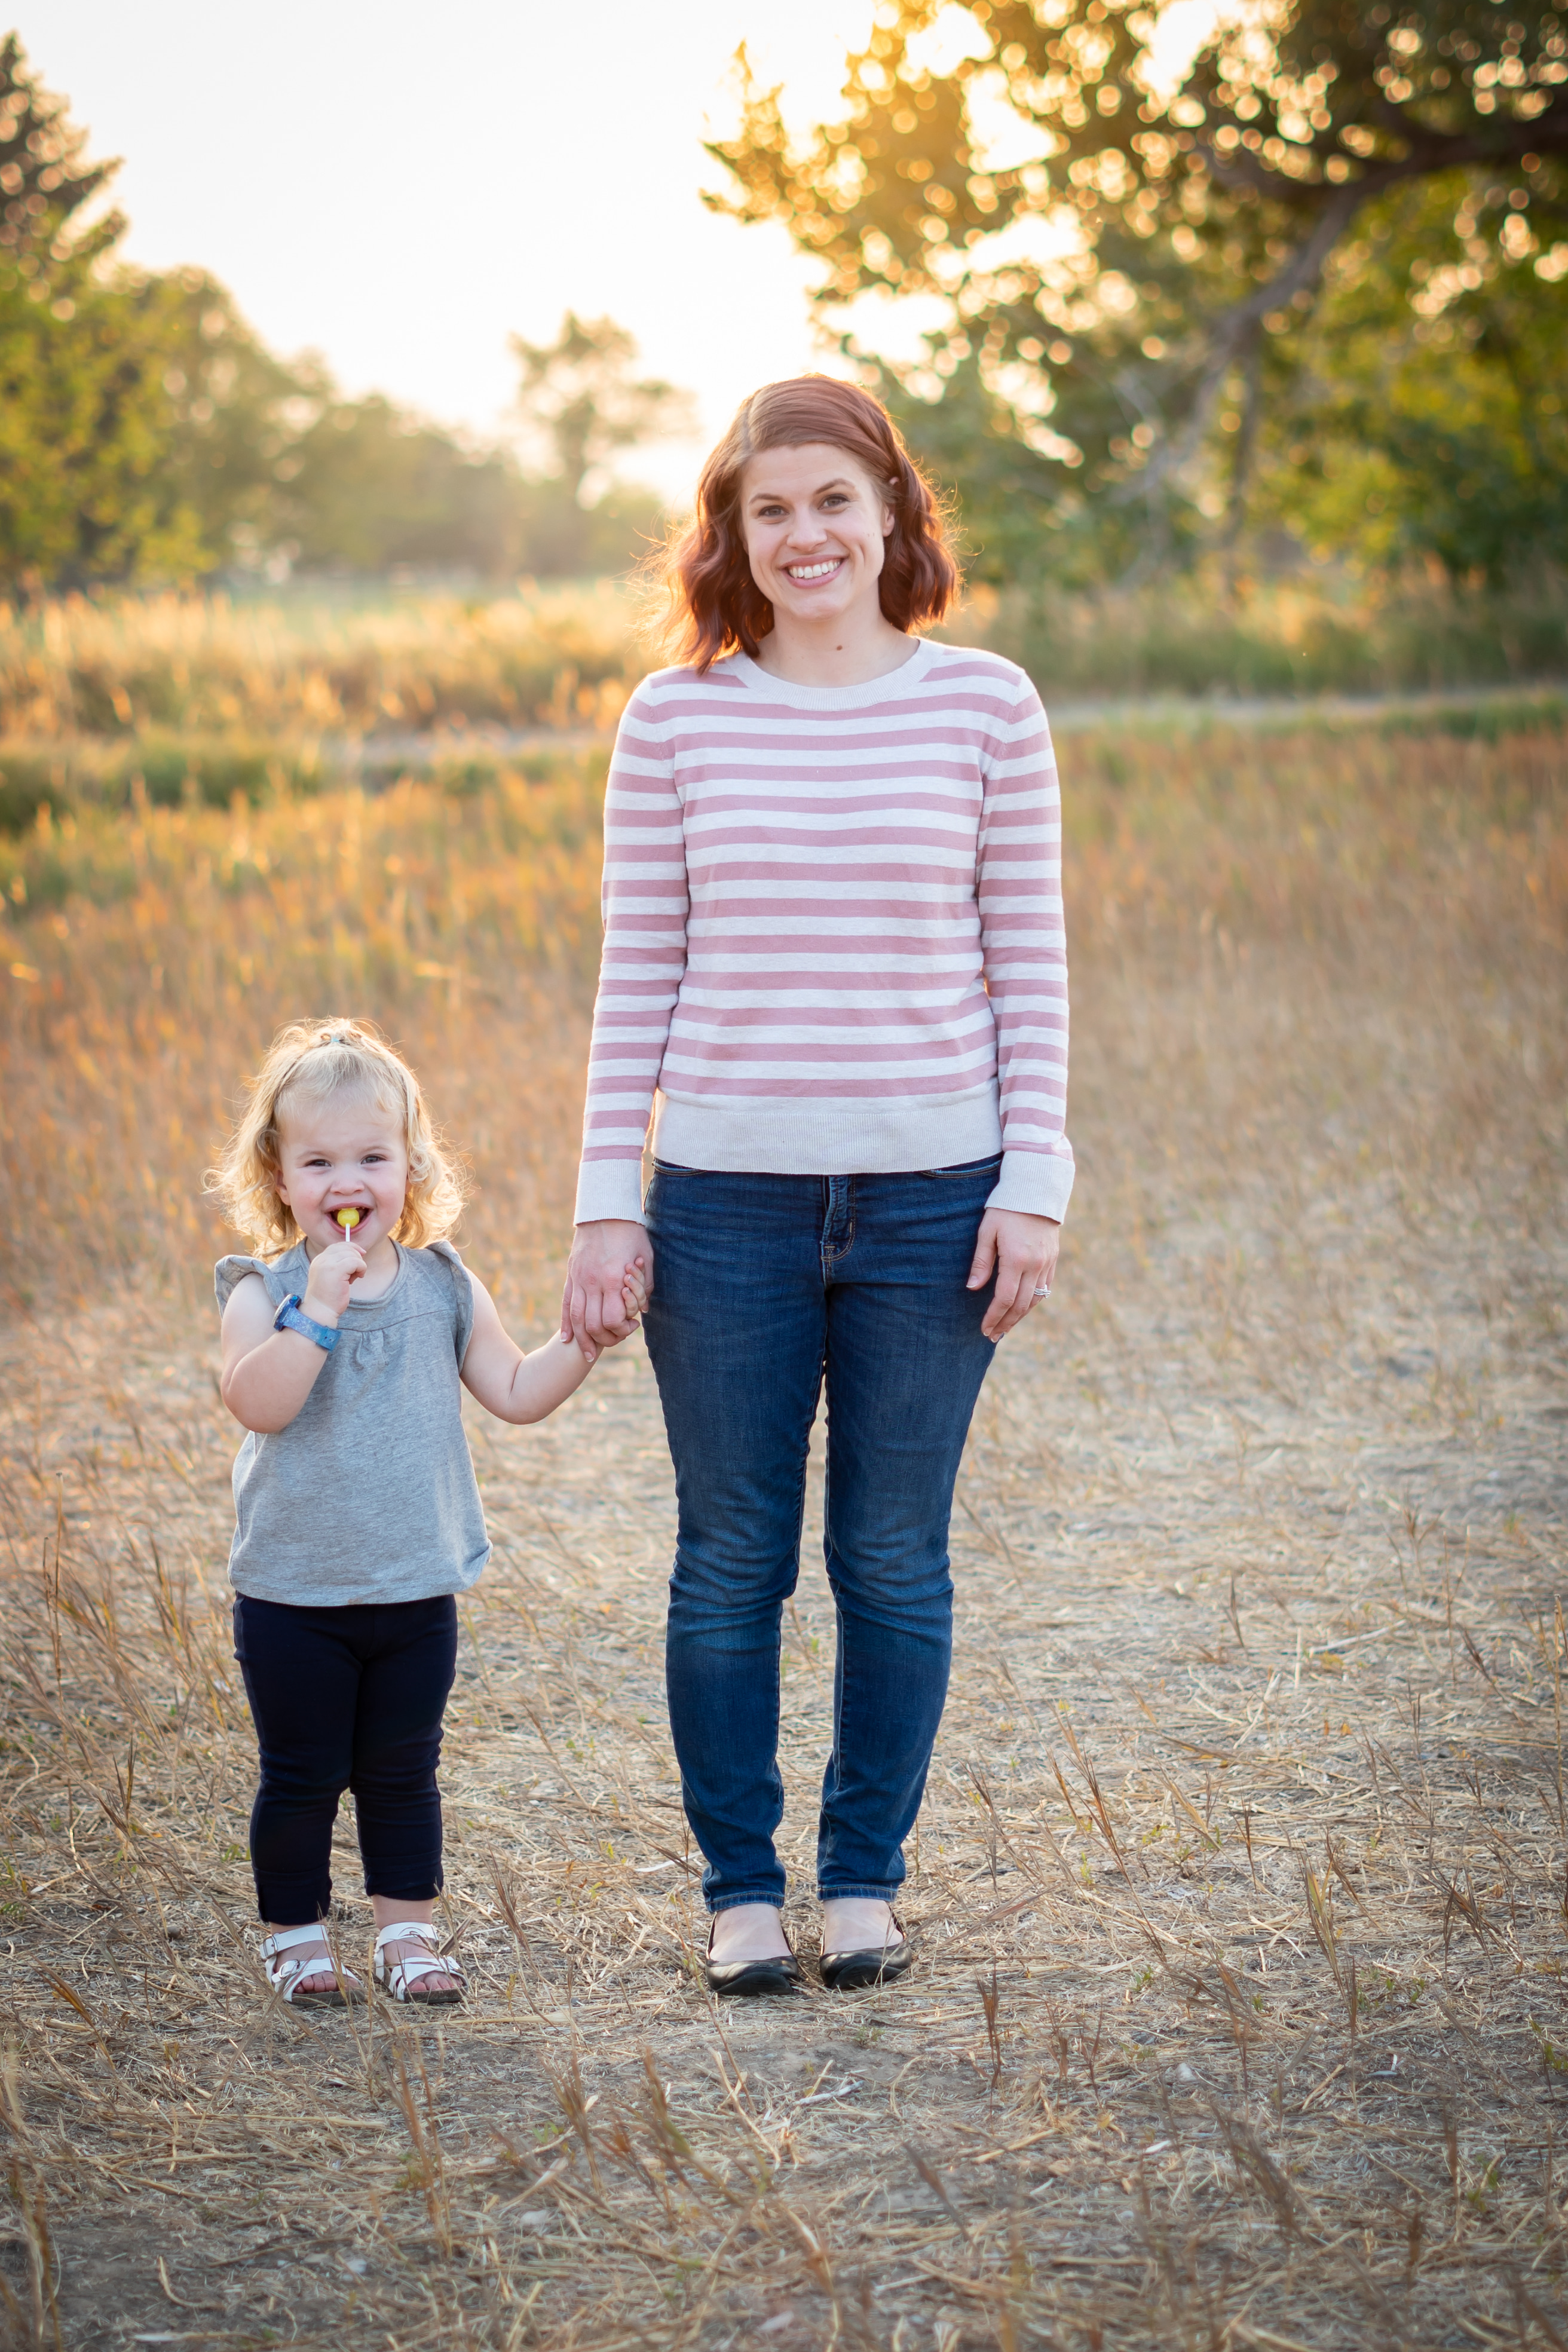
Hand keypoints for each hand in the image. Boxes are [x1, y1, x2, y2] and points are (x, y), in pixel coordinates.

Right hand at [301, 1239, 365, 1322]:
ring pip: (352, 1254)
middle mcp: (321, 1260)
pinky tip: (358, 1277)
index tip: (361, 1255)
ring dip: (359, 1264)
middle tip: (356, 1273)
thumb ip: (338, 1265)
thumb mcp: (331, 1277)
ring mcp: (327, 1264)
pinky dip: (361, 1268)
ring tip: (354, 1278)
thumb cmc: (328, 1298)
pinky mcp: (336, 1270)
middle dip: (356, 1257)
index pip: (337, 1246)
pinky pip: (356, 1261)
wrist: (320, 1312)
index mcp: (319, 1260)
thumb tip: (358, 1253)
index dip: (351, 1248)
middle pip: (345, 1248)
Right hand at [562, 1221, 652, 1360]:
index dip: (622, 1330)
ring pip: (575, 1317)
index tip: (632, 1326)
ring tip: (586, 1354)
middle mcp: (592, 1281)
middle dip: (603, 1339)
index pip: (612, 1319)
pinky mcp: (571, 1274)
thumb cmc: (632, 1233)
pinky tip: (567, 1338)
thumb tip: (644, 1310)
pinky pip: (565, 1303)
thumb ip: (645, 1286)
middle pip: (592, 1323)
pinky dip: (566, 1323)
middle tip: (613, 1341)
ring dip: (581, 1339)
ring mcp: (578, 1278)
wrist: (605, 1210)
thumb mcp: (646, 1258)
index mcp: (613, 1278)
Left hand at [967, 1208, 1059, 1339]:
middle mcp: (1035, 1265)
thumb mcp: (987, 1231)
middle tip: (992, 1336)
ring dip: (1020, 1316)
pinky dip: (1033, 1302)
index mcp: (1016, 1259)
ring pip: (1035, 1300)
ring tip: (1005, 1327)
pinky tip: (1022, 1309)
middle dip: (1006, 1323)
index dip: (994, 1317)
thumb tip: (972, 1288)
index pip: (1004, 1298)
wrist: (1037, 1190)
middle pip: (1021, 1305)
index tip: (984, 1329)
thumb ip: (981, 1261)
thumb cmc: (1006, 1208)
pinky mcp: (1053, 1259)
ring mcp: (1047, 1263)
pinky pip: (1045, 1288)